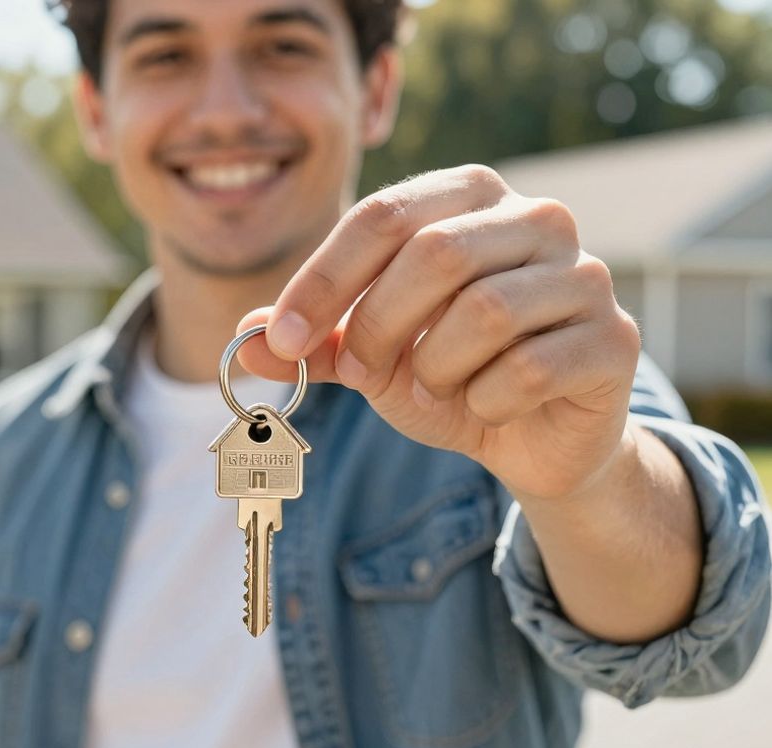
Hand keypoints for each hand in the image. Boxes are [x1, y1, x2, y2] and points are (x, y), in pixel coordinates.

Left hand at [236, 164, 641, 502]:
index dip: (323, 279)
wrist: (532, 438)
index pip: (382, 215)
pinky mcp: (614, 339)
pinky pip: (529, 370)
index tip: (284, 339)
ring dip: (434, 370)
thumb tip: (246, 335)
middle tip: (364, 373)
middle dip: (377, 327)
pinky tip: (489, 405)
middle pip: (432, 255)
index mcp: (470, 196)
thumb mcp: (367, 354)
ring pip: (483, 313)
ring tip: (436, 386)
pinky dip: (486, 401)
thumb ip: (313, 340)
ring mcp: (585, 275)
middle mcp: (537, 218)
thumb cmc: (447, 373)